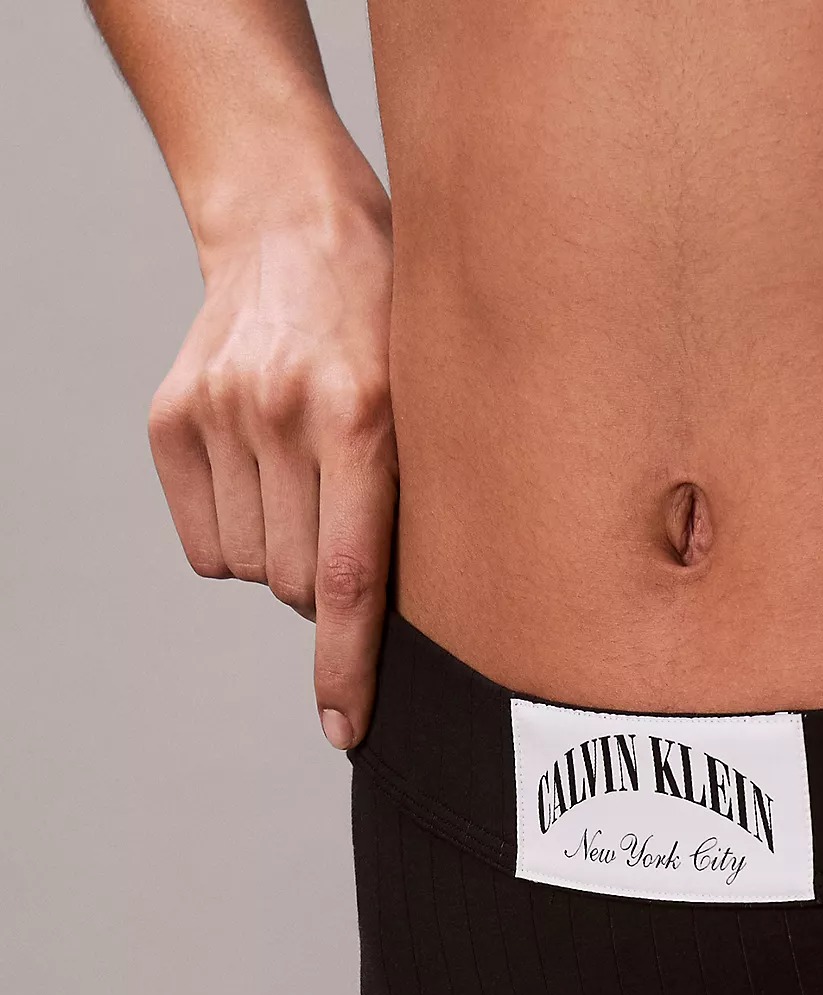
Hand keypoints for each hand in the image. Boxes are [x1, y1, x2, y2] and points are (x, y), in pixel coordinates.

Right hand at [147, 184, 395, 749]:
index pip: (349, 580)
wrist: (292, 222)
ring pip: (250, 572)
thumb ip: (424, 505)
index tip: (344, 728)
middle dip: (324, 589)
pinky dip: (236, 539)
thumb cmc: (388, 329)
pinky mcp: (172, 418)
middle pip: (295, 587)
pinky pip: (206, 548)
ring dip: (280, 558)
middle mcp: (285, 415)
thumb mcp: (436, 405)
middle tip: (344, 524)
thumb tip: (413, 633)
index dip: (347, 668)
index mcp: (366, 419)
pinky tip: (263, 478)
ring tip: (306, 484)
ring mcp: (222, 414)